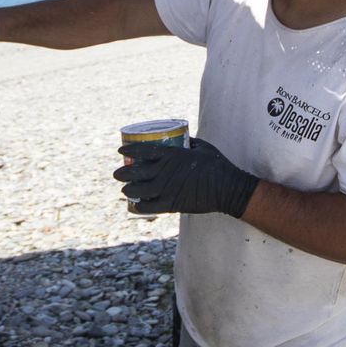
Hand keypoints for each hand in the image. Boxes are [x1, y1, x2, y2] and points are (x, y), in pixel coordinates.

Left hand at [114, 138, 258, 217]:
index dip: (129, 150)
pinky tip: (135, 206)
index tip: (120, 150)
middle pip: (137, 172)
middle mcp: (166, 172)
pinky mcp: (173, 204)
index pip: (144, 151)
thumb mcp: (203, 147)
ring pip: (140, 190)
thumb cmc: (217, 165)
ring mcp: (168, 189)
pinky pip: (150, 207)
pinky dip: (140, 207)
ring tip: (124, 189)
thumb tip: (183, 139)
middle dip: (124, 172)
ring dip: (129, 190)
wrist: (227, 188)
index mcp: (173, 155)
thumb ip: (190, 143)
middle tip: (118, 173)